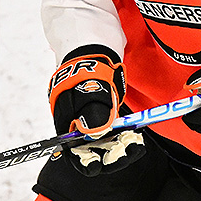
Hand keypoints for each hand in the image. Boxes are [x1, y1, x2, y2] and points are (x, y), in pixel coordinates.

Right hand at [48, 49, 144, 175]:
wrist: (94, 36)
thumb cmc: (88, 59)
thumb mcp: (91, 84)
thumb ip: (93, 108)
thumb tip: (94, 132)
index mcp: (65, 116)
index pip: (74, 150)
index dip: (90, 160)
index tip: (106, 164)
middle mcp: (74, 117)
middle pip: (90, 146)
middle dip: (110, 152)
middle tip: (131, 149)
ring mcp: (88, 110)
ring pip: (102, 137)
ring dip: (117, 143)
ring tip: (135, 143)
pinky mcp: (101, 103)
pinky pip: (109, 125)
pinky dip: (120, 131)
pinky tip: (133, 132)